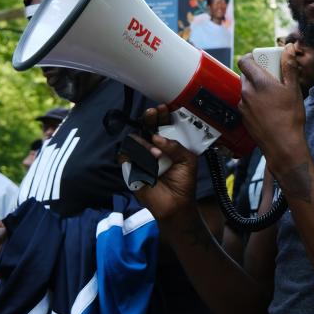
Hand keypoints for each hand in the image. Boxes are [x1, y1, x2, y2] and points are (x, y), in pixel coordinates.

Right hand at [123, 105, 200, 225]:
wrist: (176, 204)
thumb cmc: (184, 182)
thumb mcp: (187, 161)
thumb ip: (176, 146)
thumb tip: (158, 138)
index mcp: (168, 144)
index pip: (162, 124)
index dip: (162, 115)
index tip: (163, 108)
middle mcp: (153, 147)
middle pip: (146, 127)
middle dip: (149, 118)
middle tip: (152, 113)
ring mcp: (141, 157)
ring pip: (135, 140)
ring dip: (145, 143)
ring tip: (157, 154)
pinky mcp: (131, 168)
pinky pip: (125, 156)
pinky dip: (134, 155)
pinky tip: (146, 161)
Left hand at [237, 44, 307, 169]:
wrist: (283, 145)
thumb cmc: (290, 118)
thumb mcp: (293, 89)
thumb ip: (289, 66)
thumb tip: (289, 48)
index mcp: (258, 82)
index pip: (244, 60)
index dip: (252, 57)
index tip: (263, 60)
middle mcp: (246, 92)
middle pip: (246, 75)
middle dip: (257, 73)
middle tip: (273, 78)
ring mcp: (243, 106)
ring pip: (246, 90)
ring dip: (256, 89)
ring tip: (273, 97)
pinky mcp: (243, 117)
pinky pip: (246, 103)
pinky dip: (254, 102)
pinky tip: (269, 110)